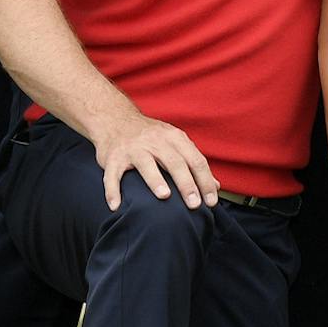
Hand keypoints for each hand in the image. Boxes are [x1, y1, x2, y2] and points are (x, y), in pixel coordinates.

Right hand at [89, 108, 220, 211]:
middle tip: (194, 204)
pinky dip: (113, 190)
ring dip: (155, 180)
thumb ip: (193, 163)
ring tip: (164, 196)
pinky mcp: (113, 157)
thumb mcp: (175, 143)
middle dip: (186, 184)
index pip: (195, 160)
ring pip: (146, 164)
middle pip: (175, 162)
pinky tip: (116, 206)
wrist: (117, 120)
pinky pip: (112, 174)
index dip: (205, 181)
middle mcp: (155, 141)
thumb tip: (215, 186)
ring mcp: (133, 149)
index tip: (211, 201)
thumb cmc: (151, 137)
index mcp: (175, 138)